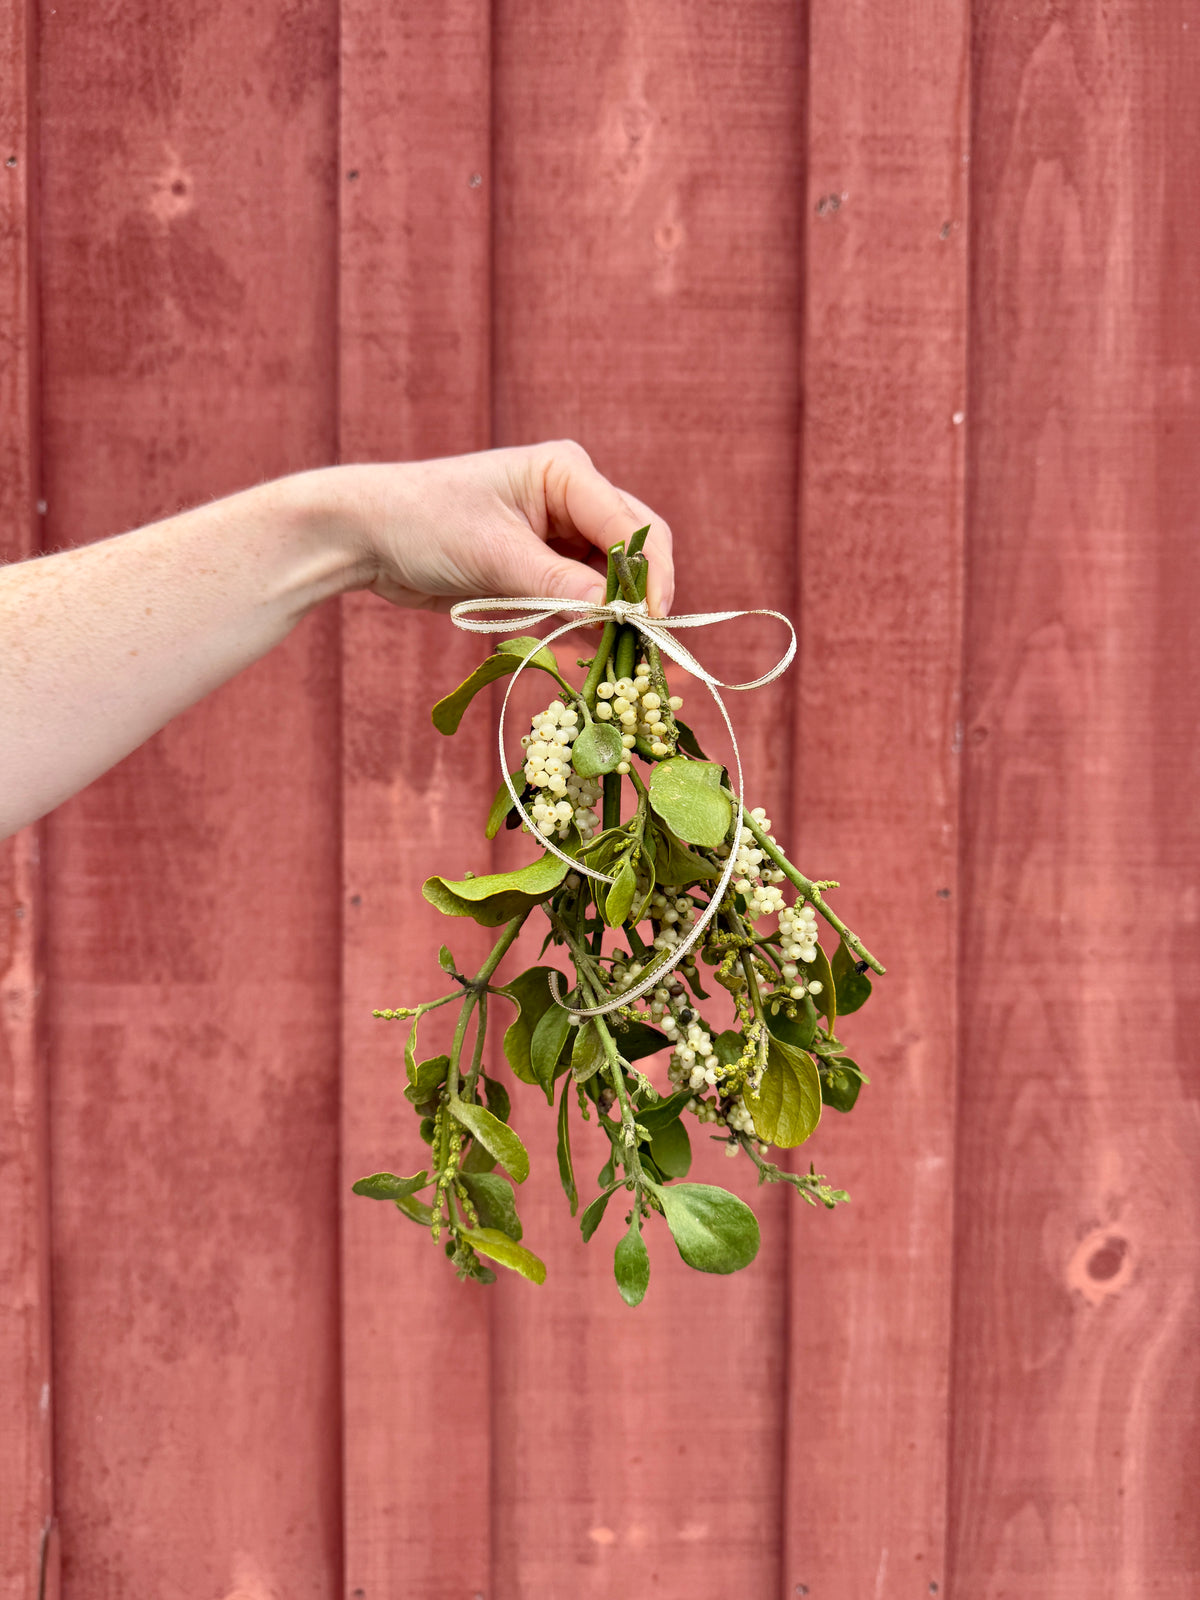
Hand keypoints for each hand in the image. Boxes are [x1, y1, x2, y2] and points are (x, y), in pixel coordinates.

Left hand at [329, 441, 674, 617]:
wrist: (367, 535)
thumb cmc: (426, 523)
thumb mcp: (495, 555)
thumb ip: (560, 585)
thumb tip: (619, 614)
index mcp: (566, 473)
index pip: (630, 526)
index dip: (648, 576)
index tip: (649, 623)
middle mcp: (572, 497)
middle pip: (633, 550)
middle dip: (640, 596)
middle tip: (646, 646)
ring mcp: (558, 533)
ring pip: (611, 579)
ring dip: (616, 615)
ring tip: (624, 658)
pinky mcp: (542, 565)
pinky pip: (582, 596)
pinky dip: (590, 623)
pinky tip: (594, 651)